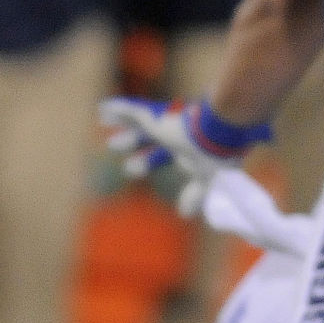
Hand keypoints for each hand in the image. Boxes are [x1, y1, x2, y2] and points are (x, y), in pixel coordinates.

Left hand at [99, 96, 267, 217]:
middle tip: (113, 145)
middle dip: (132, 141)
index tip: (131, 168)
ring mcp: (165, 123)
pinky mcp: (156, 116)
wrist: (221, 131)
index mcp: (187, 148)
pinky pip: (133, 110)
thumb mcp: (208, 180)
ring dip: (122, 122)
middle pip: (148, 137)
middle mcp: (175, 134)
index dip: (148, 161)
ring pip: (139, 122)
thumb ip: (195, 195)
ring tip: (103, 121)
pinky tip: (103, 108)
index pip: (163, 154)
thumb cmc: (217, 156)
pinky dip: (118, 108)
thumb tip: (184, 214)